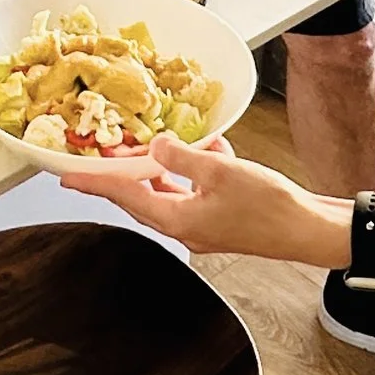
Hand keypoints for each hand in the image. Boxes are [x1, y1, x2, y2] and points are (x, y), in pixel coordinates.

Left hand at [59, 133, 346, 262]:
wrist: (309, 230)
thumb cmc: (269, 206)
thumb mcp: (220, 171)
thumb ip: (182, 157)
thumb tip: (156, 147)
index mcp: (178, 219)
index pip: (124, 197)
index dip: (93, 183)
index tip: (65, 176)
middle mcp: (185, 226)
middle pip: (141, 195)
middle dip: (122, 172)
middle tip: (101, 152)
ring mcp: (204, 225)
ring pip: (168, 191)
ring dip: (160, 167)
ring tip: (150, 145)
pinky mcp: (221, 218)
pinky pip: (194, 191)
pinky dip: (193, 171)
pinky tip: (207, 150)